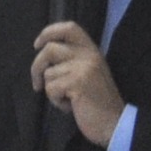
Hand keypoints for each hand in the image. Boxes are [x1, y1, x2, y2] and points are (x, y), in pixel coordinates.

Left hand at [27, 21, 125, 147]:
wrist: (115, 122)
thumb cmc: (98, 101)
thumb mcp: (89, 73)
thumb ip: (72, 60)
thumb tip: (44, 53)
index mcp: (92, 50)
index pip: (69, 27)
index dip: (49, 32)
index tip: (37, 44)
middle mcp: (88, 55)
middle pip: (49, 49)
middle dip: (36, 67)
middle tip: (37, 83)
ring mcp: (83, 67)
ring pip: (48, 73)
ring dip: (51, 90)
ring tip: (68, 99)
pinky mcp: (77, 82)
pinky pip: (51, 88)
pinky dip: (56, 101)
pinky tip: (70, 106)